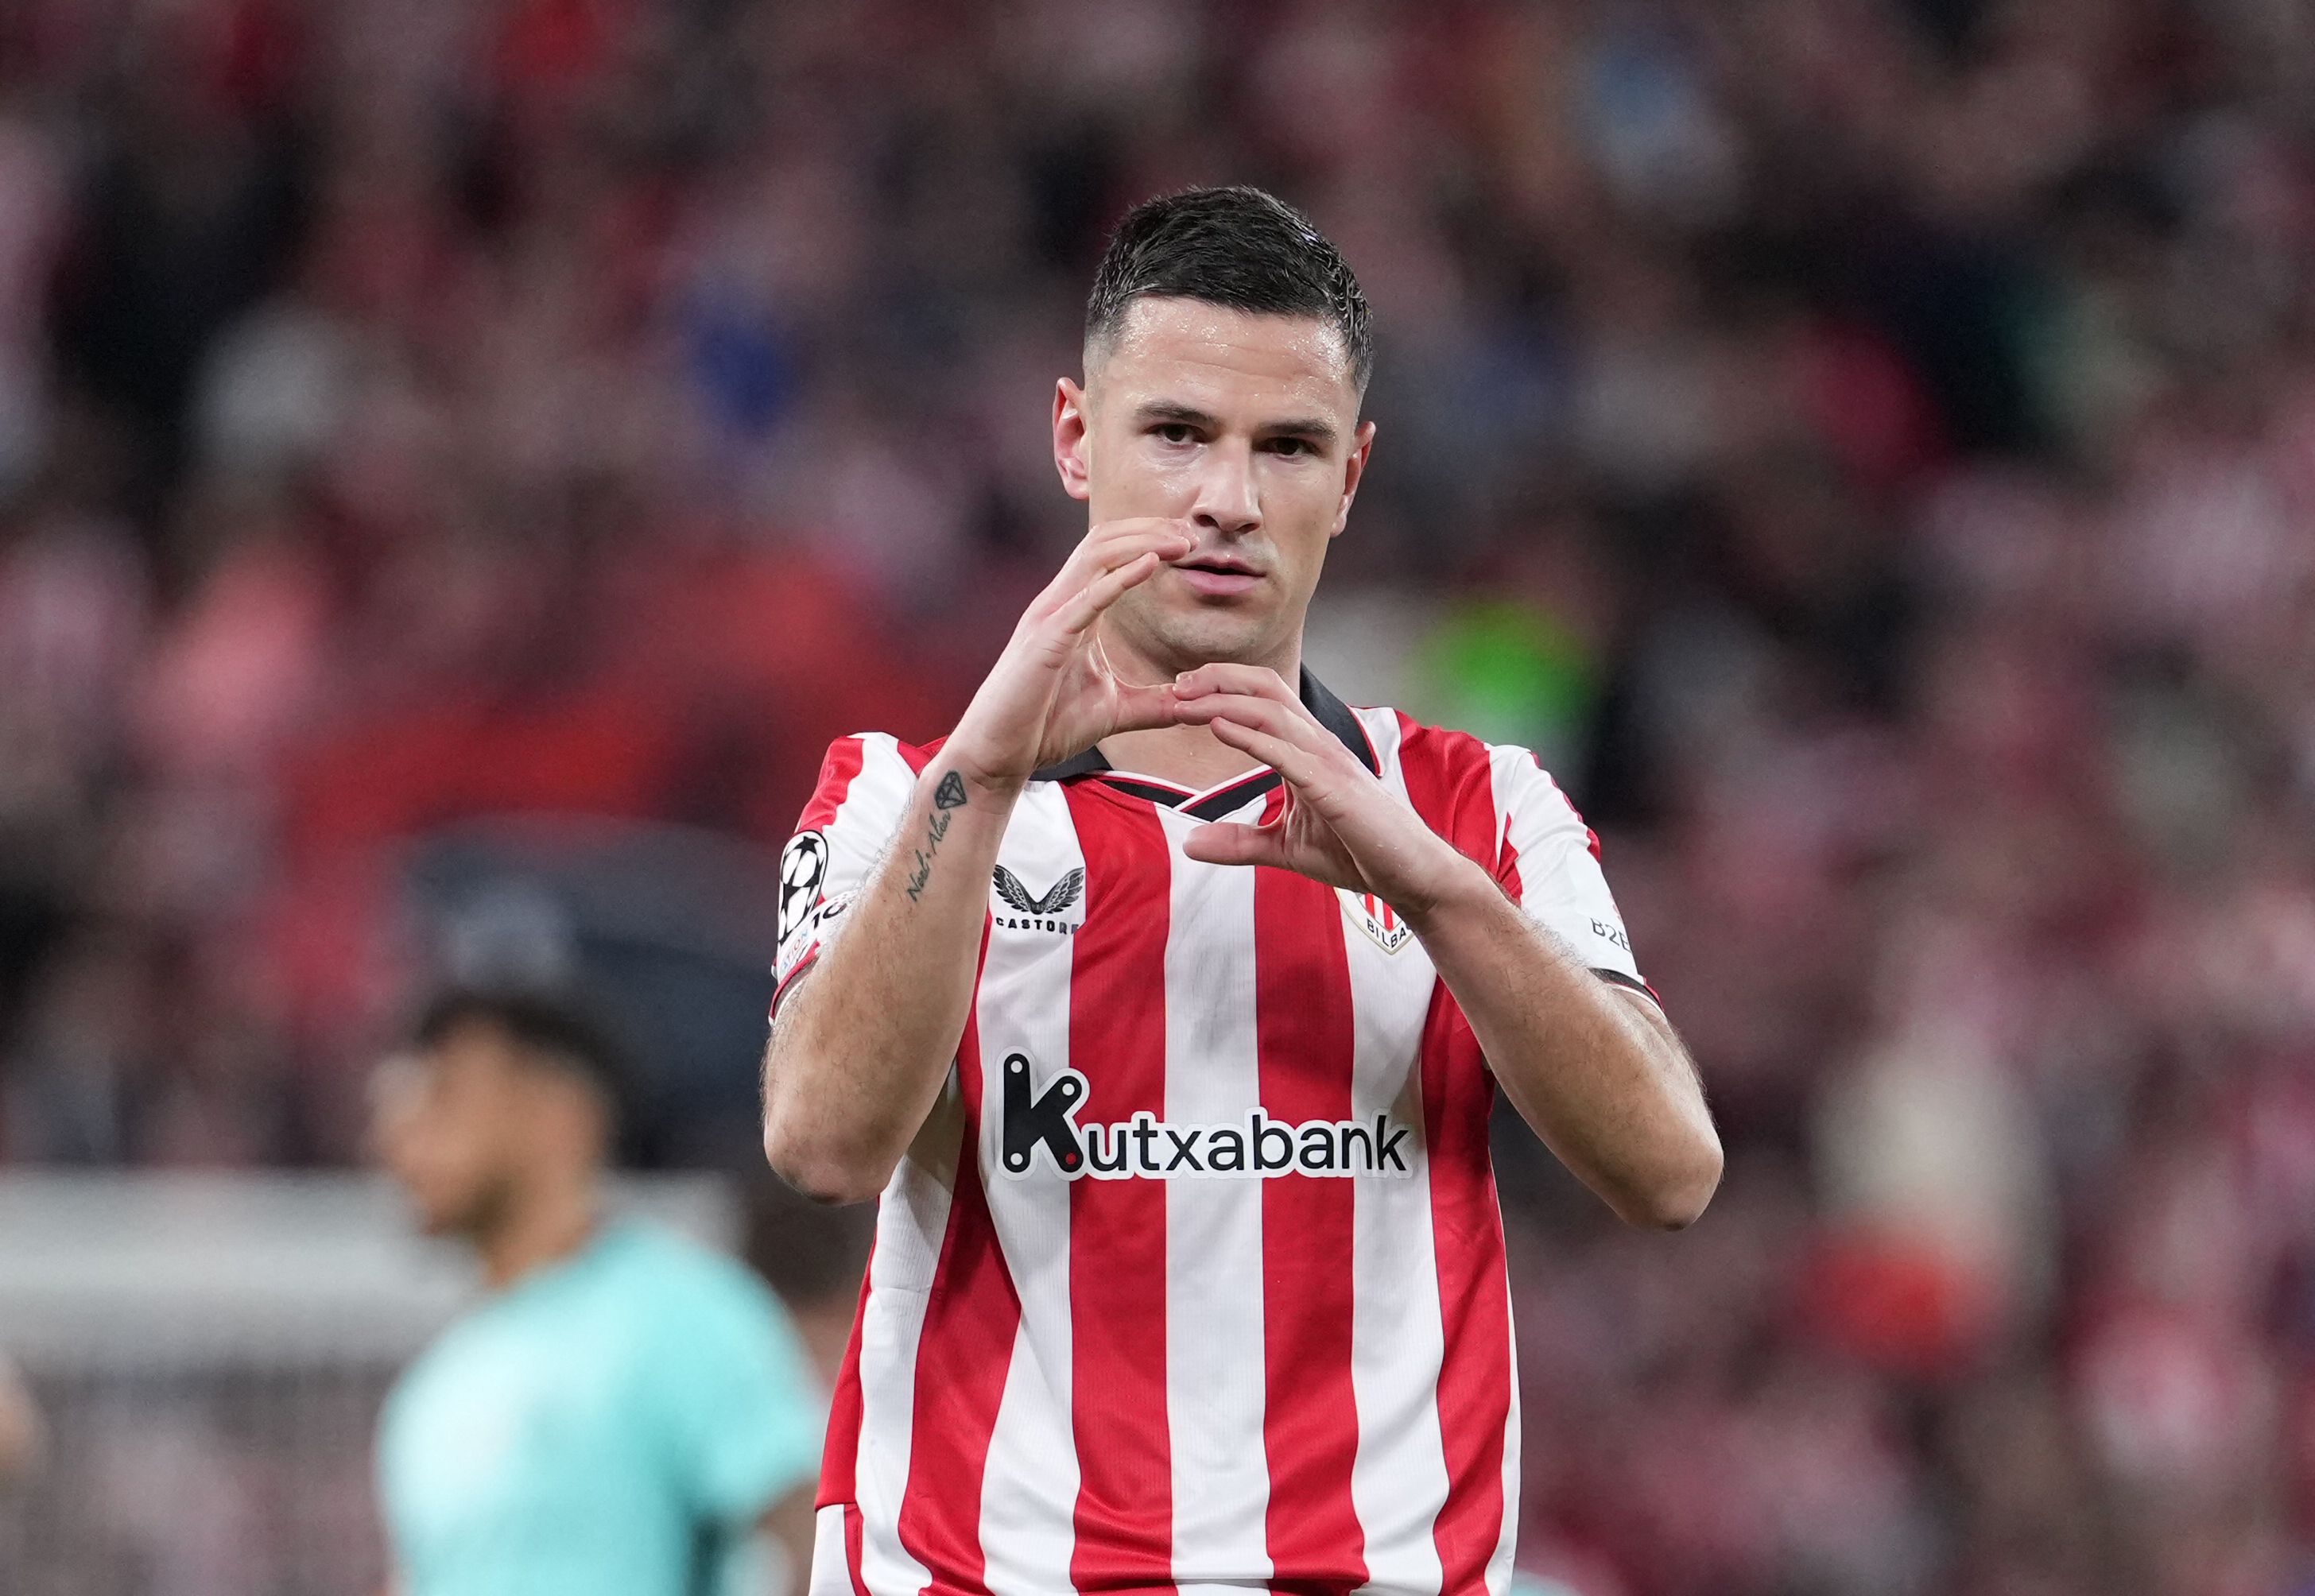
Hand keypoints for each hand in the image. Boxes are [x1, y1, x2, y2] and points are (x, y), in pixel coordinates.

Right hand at [945, 518, 1196, 789]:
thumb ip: (1153, 704)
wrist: (999, 755)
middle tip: (1191, 532)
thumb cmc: (1045, 728)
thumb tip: (1191, 704)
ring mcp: (1049, 619)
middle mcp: (1059, 604)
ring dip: (1142, 542)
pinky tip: (1151, 564)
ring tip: (1180, 541)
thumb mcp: (1114, 711)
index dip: (1149, 538)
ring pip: (1095, 556)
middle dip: (1149, 528)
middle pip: (1104, 542)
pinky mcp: (1046, 641)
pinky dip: (1120, 577)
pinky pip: (1086, 599)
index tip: (1189, 542)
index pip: (1110, 554)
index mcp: (1074, 612)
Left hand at [1170, 665, 1485, 916]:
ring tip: (1182, 703)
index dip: (1220, 688)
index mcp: (1308, 750)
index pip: (1263, 698)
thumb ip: (1239, 842)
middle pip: (1265, 688)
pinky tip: (1217, 727)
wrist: (1410, 876)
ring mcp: (1329, 761)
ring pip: (1271, 712)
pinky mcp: (1334, 788)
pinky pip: (1287, 753)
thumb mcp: (1284, 848)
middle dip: (1216, 680)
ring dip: (1221, 702)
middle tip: (1172, 687)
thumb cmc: (1357, 854)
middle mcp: (1318, 744)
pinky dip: (1249, 736)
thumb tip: (1190, 844)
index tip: (1179, 695)